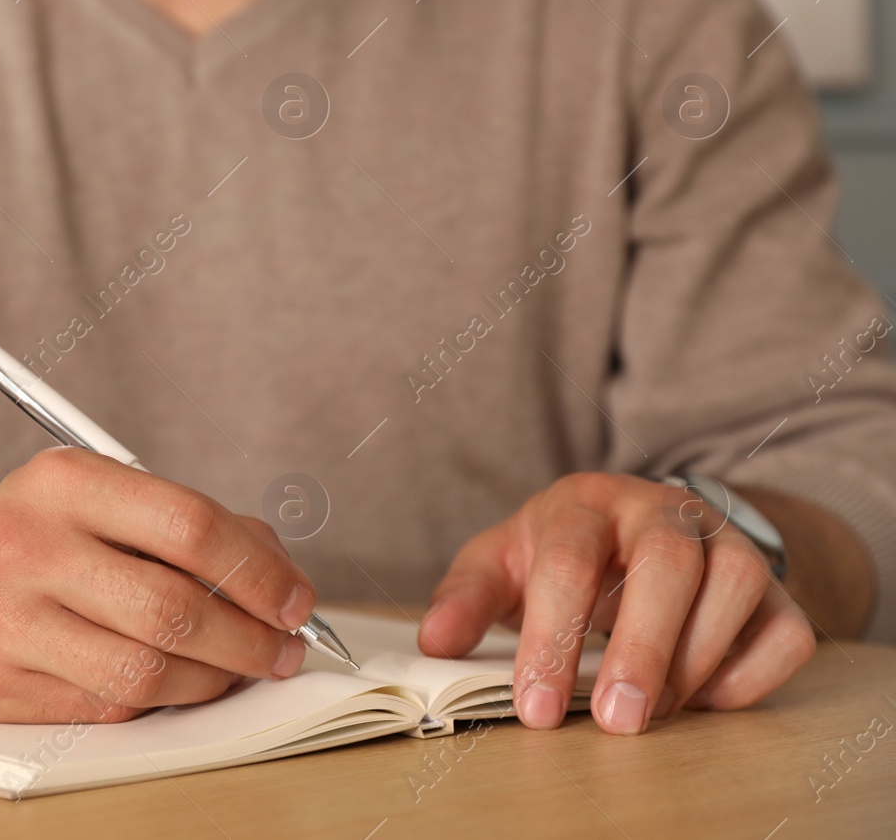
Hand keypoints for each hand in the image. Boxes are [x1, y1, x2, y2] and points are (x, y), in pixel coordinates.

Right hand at [0, 447, 314, 722]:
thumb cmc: (36, 539)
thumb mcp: (100, 499)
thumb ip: (190, 527)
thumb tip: (281, 580)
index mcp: (63, 480)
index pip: (188, 524)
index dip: (259, 570)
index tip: (296, 600)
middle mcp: (25, 544)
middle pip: (172, 608)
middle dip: (248, 639)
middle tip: (282, 651)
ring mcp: (3, 619)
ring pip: (144, 673)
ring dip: (211, 681)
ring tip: (234, 671)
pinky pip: (105, 709)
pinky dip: (154, 702)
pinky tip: (167, 682)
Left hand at [417, 473, 816, 734]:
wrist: (636, 524)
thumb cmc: (562, 550)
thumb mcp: (502, 561)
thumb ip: (467, 597)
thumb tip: (435, 641)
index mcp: (585, 502)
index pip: (569, 561)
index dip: (552, 637)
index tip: (536, 707)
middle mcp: (662, 510)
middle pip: (667, 562)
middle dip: (641, 646)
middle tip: (616, 721)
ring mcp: (726, 542)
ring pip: (738, 583)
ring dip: (696, 658)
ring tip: (651, 711)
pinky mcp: (774, 587)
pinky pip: (787, 629)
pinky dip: (752, 674)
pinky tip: (703, 700)